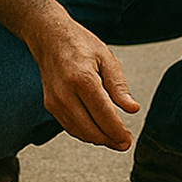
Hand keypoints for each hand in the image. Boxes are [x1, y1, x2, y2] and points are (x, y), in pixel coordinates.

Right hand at [31, 17, 138, 149]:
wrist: (49, 37)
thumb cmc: (80, 44)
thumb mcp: (107, 58)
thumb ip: (119, 86)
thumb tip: (132, 109)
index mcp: (82, 79)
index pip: (103, 115)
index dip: (117, 131)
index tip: (128, 140)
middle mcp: (65, 93)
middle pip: (90, 129)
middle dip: (109, 140)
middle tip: (125, 144)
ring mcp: (54, 101)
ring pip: (79, 131)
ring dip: (97, 139)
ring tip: (114, 140)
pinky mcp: (50, 105)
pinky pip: (69, 126)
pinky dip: (84, 133)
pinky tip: (98, 132)